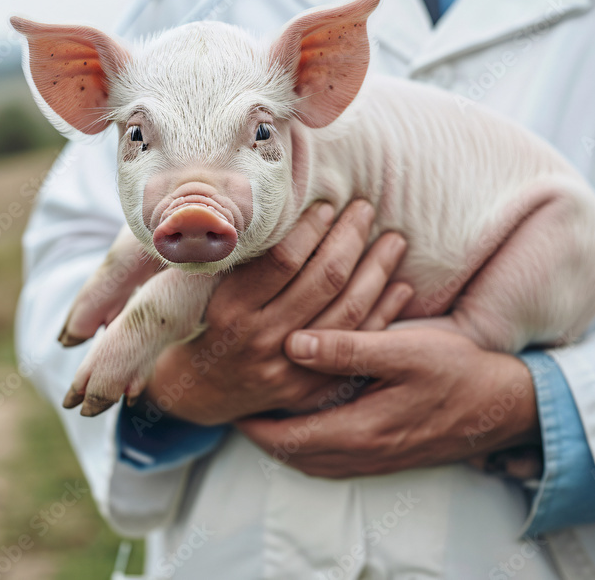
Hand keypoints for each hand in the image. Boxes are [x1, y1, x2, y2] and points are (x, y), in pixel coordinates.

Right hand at [141, 200, 413, 425]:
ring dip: (377, 271)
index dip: (311, 228)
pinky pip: (357, 347)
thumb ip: (237, 255)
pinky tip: (400, 286)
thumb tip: (273, 202)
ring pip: (349, 312)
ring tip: (393, 241)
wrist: (195, 392)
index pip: (283, 260)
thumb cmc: (198, 323)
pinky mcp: (310, 390)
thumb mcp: (203, 289)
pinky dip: (384, 315)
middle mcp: (261, 340)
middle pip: (323, 281)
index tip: (328, 205)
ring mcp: (288, 368)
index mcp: (231, 310)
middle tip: (365, 210)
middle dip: (351, 238)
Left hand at [236, 327, 540, 477]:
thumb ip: (347, 348)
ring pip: (316, 463)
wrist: (509, 405)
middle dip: (265, 438)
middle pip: (297, 457)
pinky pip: (338, 462)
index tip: (232, 405)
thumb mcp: (403, 350)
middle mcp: (366, 453)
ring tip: (266, 419)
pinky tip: (311, 429)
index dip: (256, 425)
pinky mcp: (393, 456)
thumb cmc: (458, 369)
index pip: (289, 439)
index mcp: (361, 429)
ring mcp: (380, 459)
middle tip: (239, 411)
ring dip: (287, 445)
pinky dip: (313, 449)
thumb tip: (293, 344)